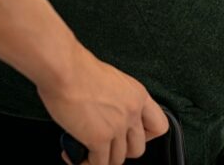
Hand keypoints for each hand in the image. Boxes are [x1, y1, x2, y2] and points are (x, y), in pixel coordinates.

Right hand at [37, 45, 168, 164]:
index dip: (145, 136)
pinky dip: (83, 162)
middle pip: (138, 149)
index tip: (130, 136)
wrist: (63, 68)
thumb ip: (117, 99)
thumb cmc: (77, 68)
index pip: (159, 126)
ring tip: (85, 151)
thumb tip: (108, 114)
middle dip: (120, 150)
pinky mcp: (99, 138)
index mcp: (137, 95)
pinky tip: (72, 154)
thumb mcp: (110, 80)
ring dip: (101, 158)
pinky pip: (98, 164)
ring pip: (117, 160)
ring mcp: (117, 127)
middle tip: (104, 145)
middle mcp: (132, 112)